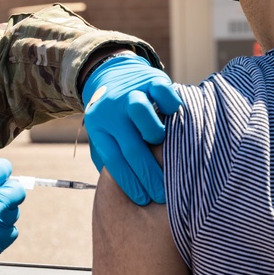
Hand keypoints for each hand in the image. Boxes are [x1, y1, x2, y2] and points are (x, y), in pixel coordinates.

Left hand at [82, 54, 181, 205]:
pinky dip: (171, 105)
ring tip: (163, 146)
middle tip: (163, 194)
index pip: (113, 160)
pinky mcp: (150, 79)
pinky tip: (174, 117)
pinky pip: (162, 92)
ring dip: (154, 133)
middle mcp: (112, 110)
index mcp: (99, 127)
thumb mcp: (102, 135)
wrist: (110, 74)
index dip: (129, 182)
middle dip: (149, 175)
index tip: (144, 200)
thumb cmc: (111, 117)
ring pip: (140, 113)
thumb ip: (107, 158)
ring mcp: (131, 93)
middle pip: (131, 147)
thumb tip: (118, 192)